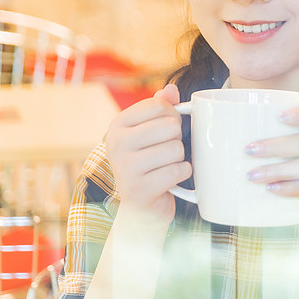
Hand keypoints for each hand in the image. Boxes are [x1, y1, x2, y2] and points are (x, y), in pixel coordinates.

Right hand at [104, 83, 189, 224]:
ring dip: (179, 160)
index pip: (160, 105)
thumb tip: (171, 89)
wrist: (141, 209)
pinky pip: (179, 170)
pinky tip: (169, 180)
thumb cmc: (150, 165)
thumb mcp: (150, 134)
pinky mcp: (140, 188)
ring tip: (165, 167)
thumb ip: (161, 109)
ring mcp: (125, 167)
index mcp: (118, 125)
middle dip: (177, 140)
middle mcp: (116, 143)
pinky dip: (182, 175)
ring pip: (176, 149)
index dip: (174, 116)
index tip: (166, 130)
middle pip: (171, 127)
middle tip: (165, 153)